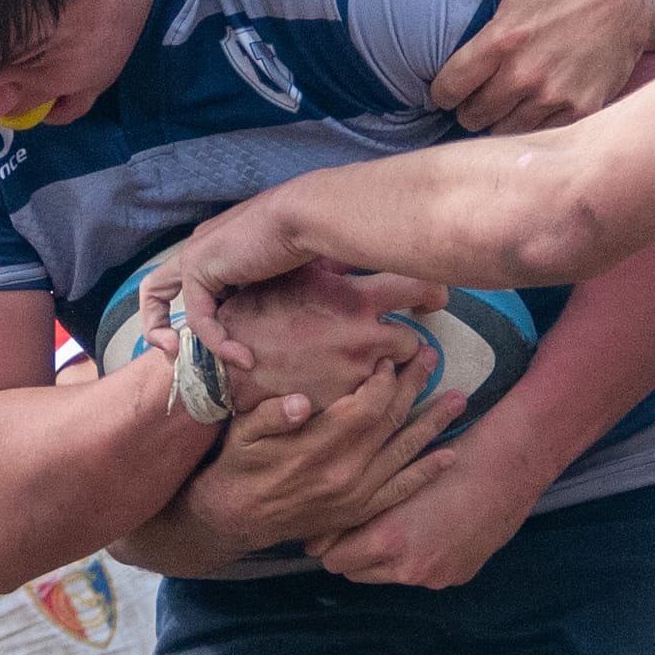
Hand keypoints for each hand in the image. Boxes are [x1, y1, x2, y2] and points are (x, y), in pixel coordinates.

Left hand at [136, 187, 326, 369]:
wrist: (306, 219)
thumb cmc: (302, 242)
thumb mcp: (271, 277)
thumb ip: (251, 295)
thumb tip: (252, 327)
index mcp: (212, 247)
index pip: (179, 283)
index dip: (179, 315)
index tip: (203, 338)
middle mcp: (197, 248)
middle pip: (155, 290)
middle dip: (158, 327)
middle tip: (181, 355)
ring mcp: (194, 254)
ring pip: (165, 303)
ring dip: (186, 340)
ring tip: (221, 363)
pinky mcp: (198, 265)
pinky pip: (198, 317)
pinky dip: (218, 343)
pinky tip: (243, 357)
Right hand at [183, 351, 465, 552]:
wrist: (236, 518)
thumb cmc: (239, 465)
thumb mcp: (243, 433)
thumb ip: (271, 415)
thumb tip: (299, 401)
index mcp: (317, 447)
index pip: (366, 406)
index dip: (383, 380)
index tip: (389, 360)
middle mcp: (344, 472)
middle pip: (391, 422)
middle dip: (414, 386)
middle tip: (433, 357)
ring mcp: (355, 494)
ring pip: (403, 452)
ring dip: (433, 424)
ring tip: (460, 398)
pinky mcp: (358, 510)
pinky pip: (400, 490)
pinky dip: (426, 473)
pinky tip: (449, 456)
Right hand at [218, 264, 443, 412]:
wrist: (219, 372)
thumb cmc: (253, 319)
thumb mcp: (296, 282)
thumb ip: (336, 268)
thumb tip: (362, 241)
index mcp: (354, 303)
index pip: (417, 288)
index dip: (431, 292)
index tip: (435, 298)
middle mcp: (364, 341)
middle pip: (415, 342)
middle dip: (411, 345)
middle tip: (412, 346)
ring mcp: (356, 379)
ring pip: (403, 381)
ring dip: (402, 377)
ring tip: (396, 377)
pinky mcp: (344, 411)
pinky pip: (381, 413)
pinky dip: (380, 407)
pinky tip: (375, 404)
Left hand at [311, 429, 539, 587]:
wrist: (508, 467)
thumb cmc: (448, 456)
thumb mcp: (393, 475)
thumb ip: (359, 505)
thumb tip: (328, 519)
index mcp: (388, 540)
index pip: (333, 561)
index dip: (329, 543)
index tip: (329, 528)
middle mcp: (409, 567)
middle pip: (357, 573)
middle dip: (354, 552)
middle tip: (358, 526)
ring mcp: (435, 576)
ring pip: (389, 575)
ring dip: (386, 557)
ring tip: (397, 524)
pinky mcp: (456, 576)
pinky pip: (423, 573)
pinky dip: (420, 557)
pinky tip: (430, 529)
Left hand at [431, 0, 647, 134]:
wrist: (628, 1)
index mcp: (501, 40)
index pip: (450, 88)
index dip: (443, 92)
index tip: (449, 89)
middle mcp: (524, 73)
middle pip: (472, 116)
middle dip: (469, 108)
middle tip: (477, 98)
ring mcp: (553, 95)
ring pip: (504, 130)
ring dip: (499, 120)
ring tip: (503, 105)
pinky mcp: (579, 109)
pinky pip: (540, 133)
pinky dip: (532, 125)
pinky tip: (532, 108)